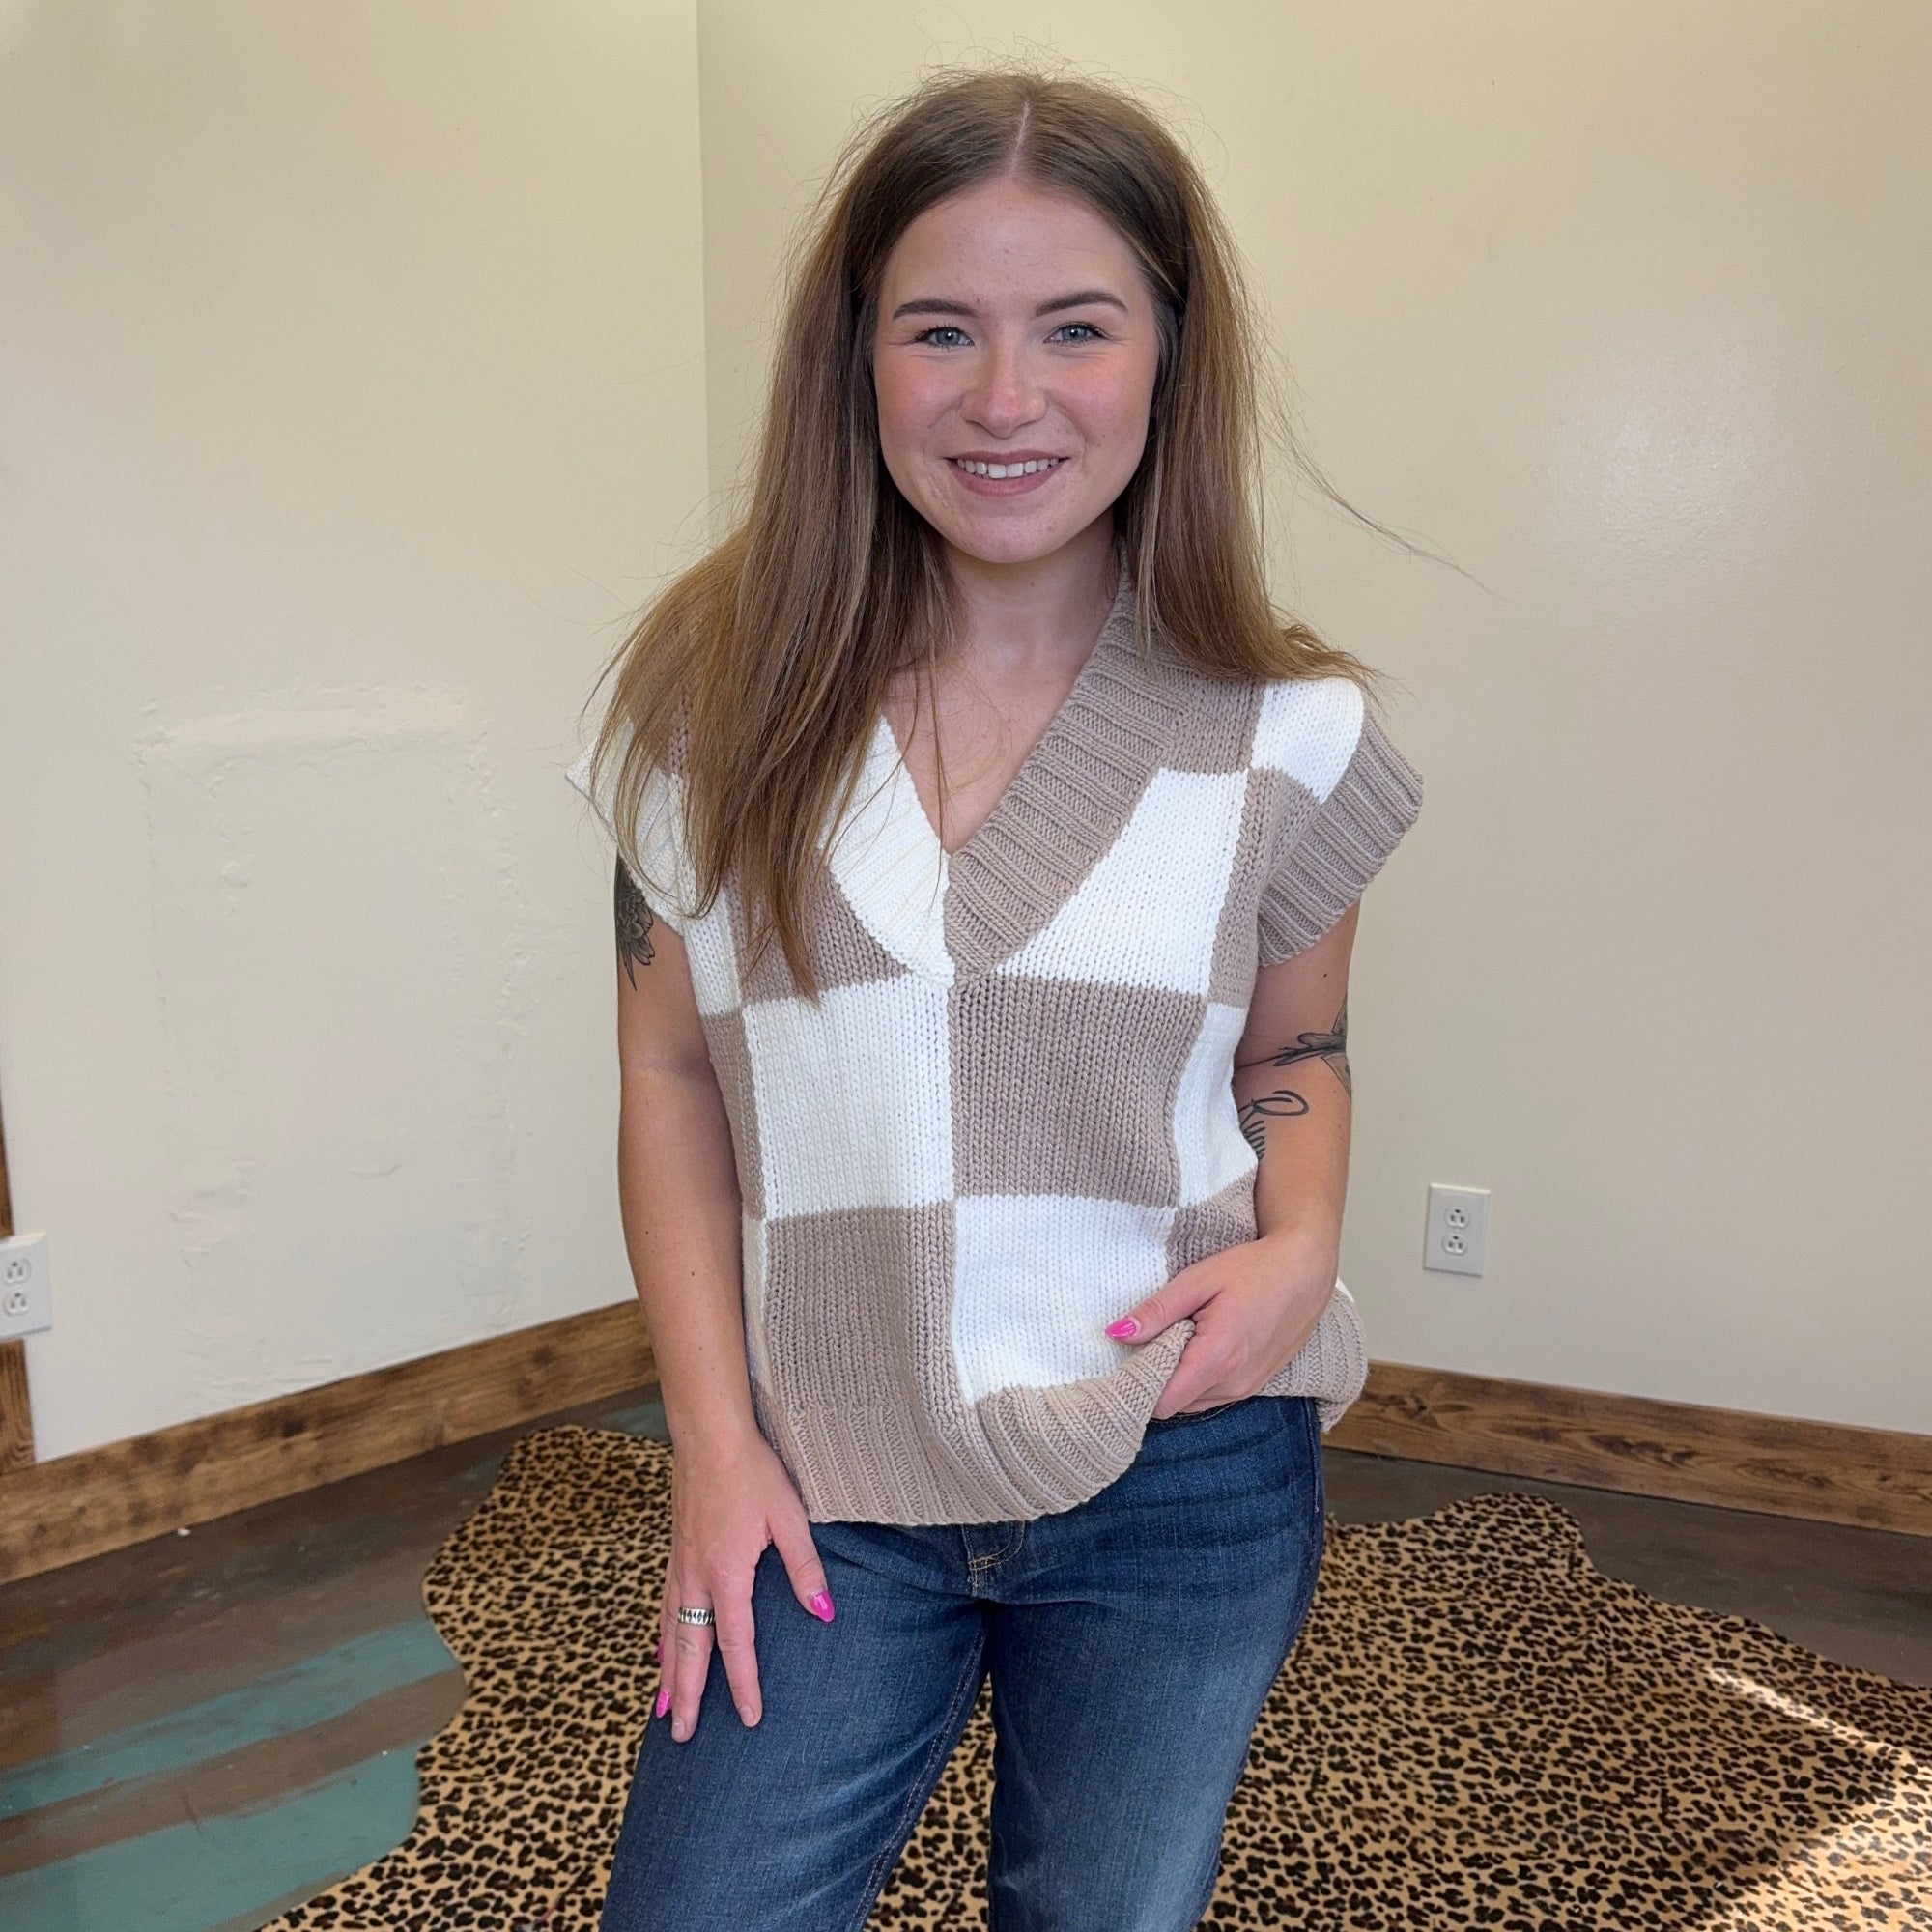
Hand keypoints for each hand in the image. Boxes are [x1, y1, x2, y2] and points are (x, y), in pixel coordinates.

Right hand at [655, 1424, 836, 1742]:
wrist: (708, 1434)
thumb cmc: (752, 1471)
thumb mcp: (789, 1518)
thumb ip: (805, 1568)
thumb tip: (824, 1612)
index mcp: (727, 1574)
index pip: (736, 1644)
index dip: (744, 1685)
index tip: (750, 1720)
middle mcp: (696, 1577)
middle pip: (690, 1650)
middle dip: (687, 1696)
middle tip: (680, 1738)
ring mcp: (680, 1564)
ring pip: (671, 1631)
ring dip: (668, 1673)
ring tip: (663, 1710)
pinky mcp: (674, 1549)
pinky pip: (665, 1606)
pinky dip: (663, 1636)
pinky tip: (661, 1648)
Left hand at [1106, 1228, 1339, 1418]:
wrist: (1307, 1270)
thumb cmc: (1255, 1269)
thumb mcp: (1198, 1280)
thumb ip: (1157, 1311)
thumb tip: (1117, 1333)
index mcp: (1217, 1360)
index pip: (1161, 1403)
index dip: (1137, 1387)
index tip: (1123, 1362)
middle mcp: (1234, 1384)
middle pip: (1175, 1406)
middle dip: (1155, 1381)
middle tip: (1147, 1343)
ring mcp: (1249, 1388)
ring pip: (1195, 1403)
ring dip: (1178, 1381)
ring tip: (1176, 1339)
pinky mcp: (1257, 1384)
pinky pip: (1215, 1395)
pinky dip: (1199, 1379)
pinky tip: (1199, 1346)